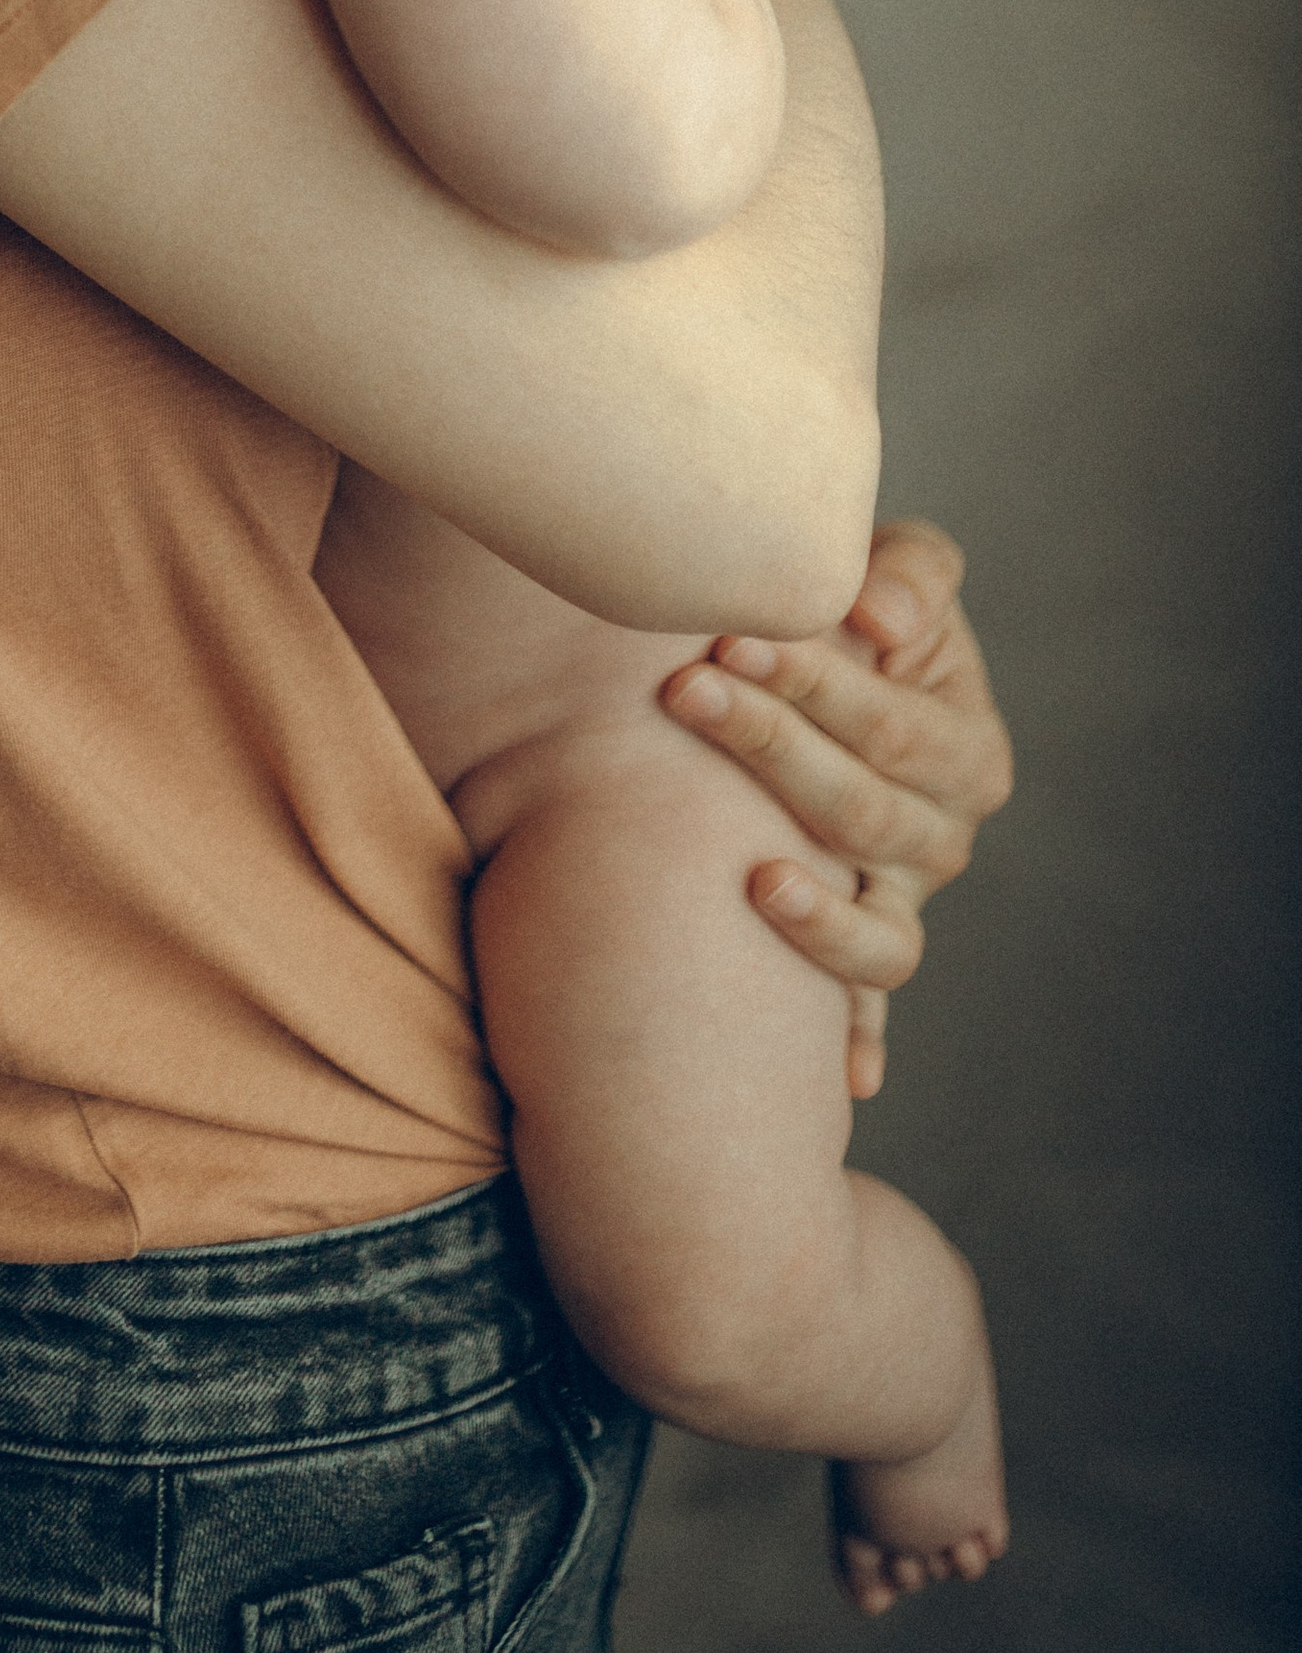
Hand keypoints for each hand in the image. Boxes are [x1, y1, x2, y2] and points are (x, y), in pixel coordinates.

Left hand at [658, 518, 1011, 1098]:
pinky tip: (844, 1078)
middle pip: (865, 816)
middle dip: (772, 750)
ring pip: (882, 937)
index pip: (891, 726)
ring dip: (817, 915)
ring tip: (755, 879)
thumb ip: (911, 575)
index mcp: (966, 750)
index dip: (812, 683)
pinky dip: (858, 1043)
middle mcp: (943, 840)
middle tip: (685, 691)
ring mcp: (899, 905)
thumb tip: (875, 615)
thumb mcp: (901, 574)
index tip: (727, 640)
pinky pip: (863, 1010)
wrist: (831, 677)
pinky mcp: (855, 952)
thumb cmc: (860, 616)